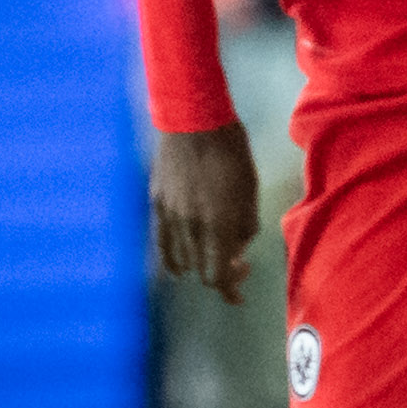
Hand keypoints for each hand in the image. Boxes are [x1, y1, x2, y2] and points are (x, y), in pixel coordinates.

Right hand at [151, 122, 259, 304]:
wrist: (194, 121)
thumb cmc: (231, 152)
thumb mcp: (250, 190)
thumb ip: (245, 225)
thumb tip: (237, 248)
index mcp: (218, 224)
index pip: (218, 276)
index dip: (231, 286)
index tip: (243, 278)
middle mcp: (190, 227)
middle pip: (201, 271)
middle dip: (222, 273)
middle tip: (236, 262)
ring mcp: (169, 217)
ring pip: (182, 260)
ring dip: (200, 264)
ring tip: (211, 257)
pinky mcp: (156, 205)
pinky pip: (162, 244)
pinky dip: (171, 260)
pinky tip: (178, 266)